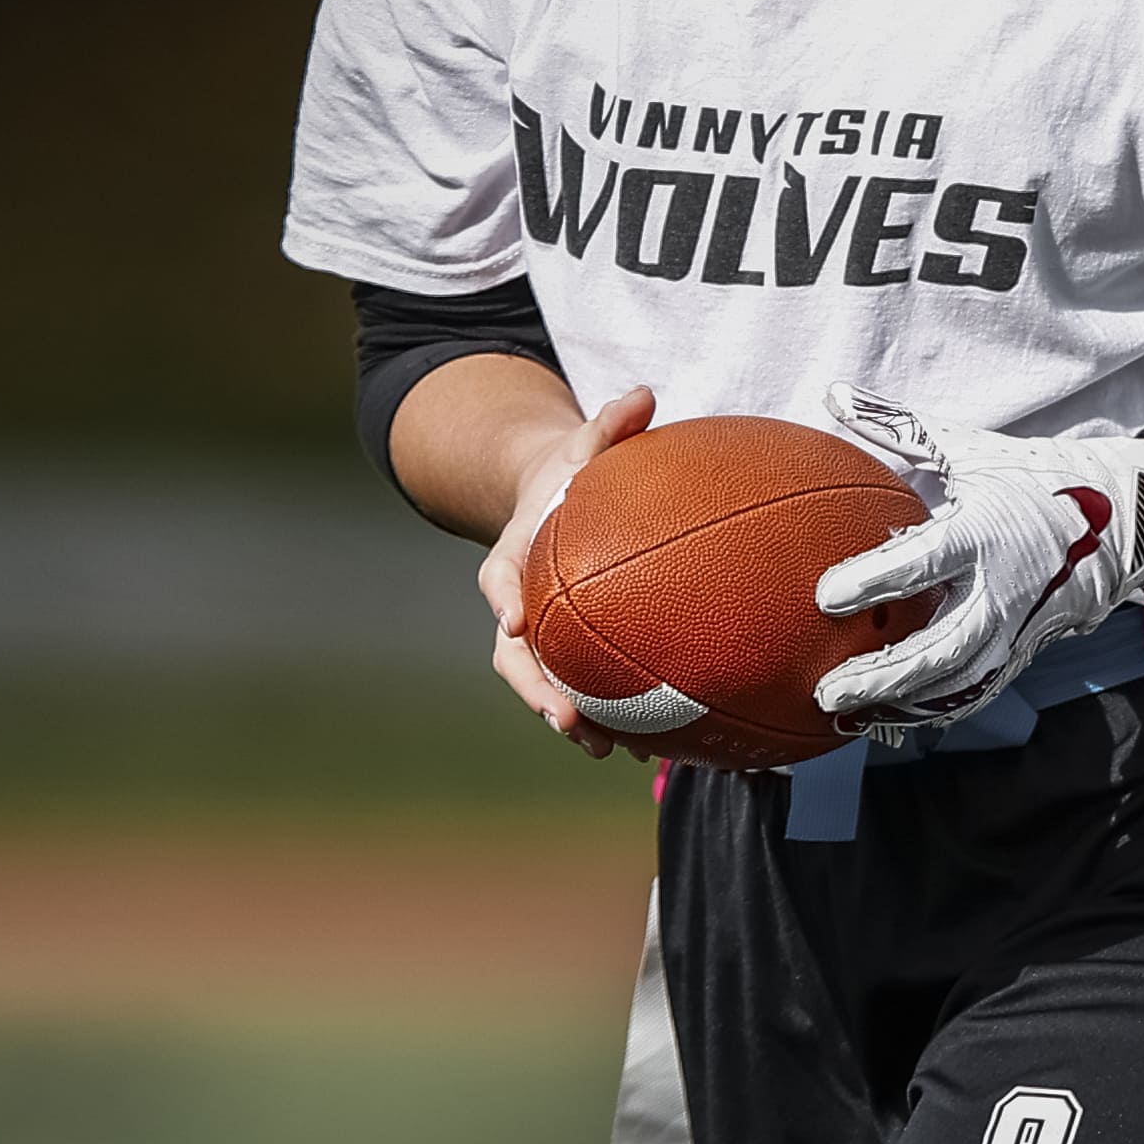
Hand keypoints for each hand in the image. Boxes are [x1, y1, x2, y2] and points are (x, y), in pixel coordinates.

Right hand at [475, 385, 654, 756]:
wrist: (557, 504)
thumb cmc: (573, 474)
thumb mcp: (585, 444)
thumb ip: (610, 424)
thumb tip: (643, 394)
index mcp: (511, 557)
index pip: (499, 582)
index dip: (504, 603)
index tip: (517, 622)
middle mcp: (516, 606)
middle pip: (514, 656)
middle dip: (535, 690)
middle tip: (565, 720)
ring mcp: (541, 636)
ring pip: (542, 686)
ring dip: (570, 718)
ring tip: (603, 749)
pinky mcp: (567, 653)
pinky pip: (580, 690)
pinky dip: (605, 718)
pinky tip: (644, 745)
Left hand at [811, 390, 1143, 729]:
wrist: (1119, 518)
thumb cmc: (1033, 477)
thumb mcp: (968, 446)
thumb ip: (898, 427)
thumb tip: (833, 396)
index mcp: (986, 531)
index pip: (925, 561)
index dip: (875, 581)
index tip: (826, 597)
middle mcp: (1004, 587)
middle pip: (943, 645)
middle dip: (885, 673)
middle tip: (829, 688)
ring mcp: (1018, 626)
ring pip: (960, 680)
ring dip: (904, 703)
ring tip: (852, 713)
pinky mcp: (1026, 649)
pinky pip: (978, 690)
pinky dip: (934, 710)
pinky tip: (892, 721)